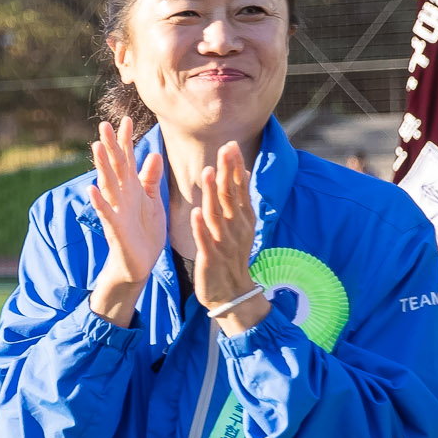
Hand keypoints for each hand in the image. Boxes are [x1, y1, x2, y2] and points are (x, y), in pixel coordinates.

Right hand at [86, 118, 164, 326]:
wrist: (139, 264)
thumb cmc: (145, 232)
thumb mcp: (152, 201)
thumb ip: (150, 179)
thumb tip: (154, 154)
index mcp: (132, 188)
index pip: (127, 159)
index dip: (126, 140)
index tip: (126, 119)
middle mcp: (122, 196)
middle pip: (115, 167)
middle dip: (110, 146)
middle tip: (104, 125)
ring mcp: (116, 211)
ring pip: (108, 185)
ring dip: (101, 167)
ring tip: (96, 147)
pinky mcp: (115, 229)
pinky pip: (106, 213)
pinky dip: (98, 201)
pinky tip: (91, 189)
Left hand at [189, 141, 264, 333]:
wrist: (231, 292)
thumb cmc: (232, 255)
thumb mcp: (240, 226)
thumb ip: (239, 200)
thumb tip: (243, 172)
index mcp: (243, 218)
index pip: (240, 188)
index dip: (235, 167)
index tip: (231, 146)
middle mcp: (237, 228)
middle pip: (232, 196)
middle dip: (228, 172)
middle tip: (225, 148)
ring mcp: (224, 243)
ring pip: (217, 215)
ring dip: (213, 193)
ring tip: (208, 172)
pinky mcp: (211, 259)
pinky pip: (205, 241)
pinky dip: (200, 227)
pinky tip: (195, 213)